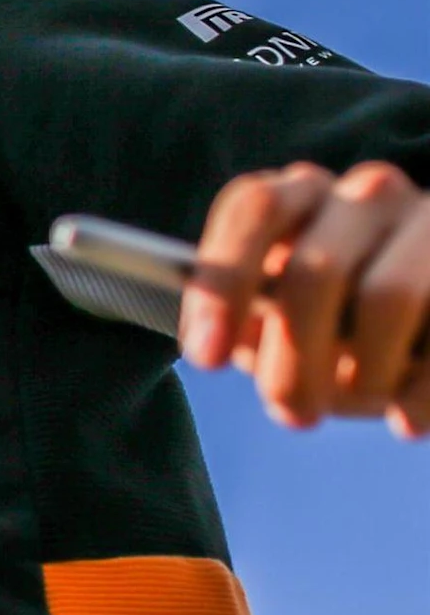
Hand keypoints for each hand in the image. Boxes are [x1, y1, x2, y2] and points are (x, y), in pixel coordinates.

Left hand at [180, 160, 429, 435]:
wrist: (428, 330)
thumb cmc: (342, 327)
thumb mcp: (289, 323)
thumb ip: (258, 326)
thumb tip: (242, 344)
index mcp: (301, 195)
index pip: (255, 209)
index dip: (225, 284)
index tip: (206, 359)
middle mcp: (366, 194)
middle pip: (314, 270)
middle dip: (294, 358)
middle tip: (294, 412)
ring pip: (387, 297)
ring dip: (364, 373)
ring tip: (359, 401)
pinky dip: (420, 391)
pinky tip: (406, 420)